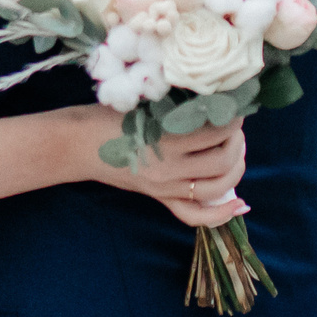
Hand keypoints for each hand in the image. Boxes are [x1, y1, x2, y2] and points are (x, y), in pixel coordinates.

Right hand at [74, 107, 248, 227]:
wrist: (77, 145)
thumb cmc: (107, 116)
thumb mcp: (144, 104)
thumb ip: (176, 107)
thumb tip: (215, 101)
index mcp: (164, 141)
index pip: (215, 132)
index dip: (233, 118)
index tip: (236, 107)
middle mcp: (168, 170)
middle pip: (222, 162)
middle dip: (237, 142)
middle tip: (235, 127)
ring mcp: (165, 188)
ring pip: (216, 188)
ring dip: (235, 170)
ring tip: (236, 151)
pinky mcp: (160, 198)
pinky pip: (194, 215)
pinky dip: (220, 214)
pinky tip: (239, 204)